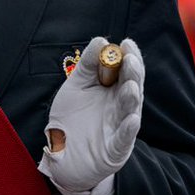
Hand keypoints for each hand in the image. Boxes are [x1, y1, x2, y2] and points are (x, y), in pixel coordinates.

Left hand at [38, 37, 143, 193]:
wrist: (62, 155)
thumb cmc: (72, 117)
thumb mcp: (76, 86)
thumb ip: (87, 65)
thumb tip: (101, 40)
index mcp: (114, 91)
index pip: (128, 71)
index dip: (130, 57)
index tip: (127, 43)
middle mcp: (121, 107)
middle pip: (132, 87)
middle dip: (133, 74)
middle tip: (130, 60)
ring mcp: (120, 128)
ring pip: (130, 111)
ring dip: (131, 99)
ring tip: (130, 86)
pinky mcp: (116, 149)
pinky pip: (124, 139)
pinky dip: (128, 130)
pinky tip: (132, 119)